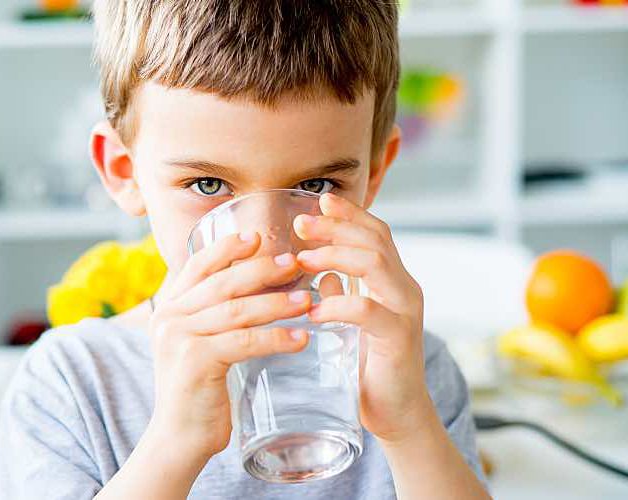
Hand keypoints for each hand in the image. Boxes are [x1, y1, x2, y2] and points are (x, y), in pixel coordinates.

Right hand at [147, 232, 311, 460]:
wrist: (178, 438)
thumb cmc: (199, 391)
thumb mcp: (201, 345)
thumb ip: (217, 318)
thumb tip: (261, 290)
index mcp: (170, 308)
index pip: (197, 265)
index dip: (227, 248)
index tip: (257, 237)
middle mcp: (169, 317)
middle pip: (221, 282)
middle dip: (261, 270)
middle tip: (294, 263)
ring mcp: (179, 338)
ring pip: (235, 309)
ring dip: (276, 303)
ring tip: (308, 301)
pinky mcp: (194, 362)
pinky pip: (243, 341)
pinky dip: (275, 338)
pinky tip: (301, 339)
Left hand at [294, 192, 430, 443]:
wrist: (396, 414)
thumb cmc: (370, 368)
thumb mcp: (351, 324)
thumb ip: (342, 296)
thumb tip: (322, 275)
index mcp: (393, 281)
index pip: (376, 234)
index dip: (349, 215)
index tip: (319, 201)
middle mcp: (404, 289)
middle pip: (375, 239)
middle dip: (337, 226)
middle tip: (302, 223)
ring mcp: (405, 311)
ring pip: (375, 263)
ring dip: (334, 255)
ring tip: (302, 260)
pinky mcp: (398, 338)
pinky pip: (368, 309)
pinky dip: (338, 305)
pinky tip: (313, 311)